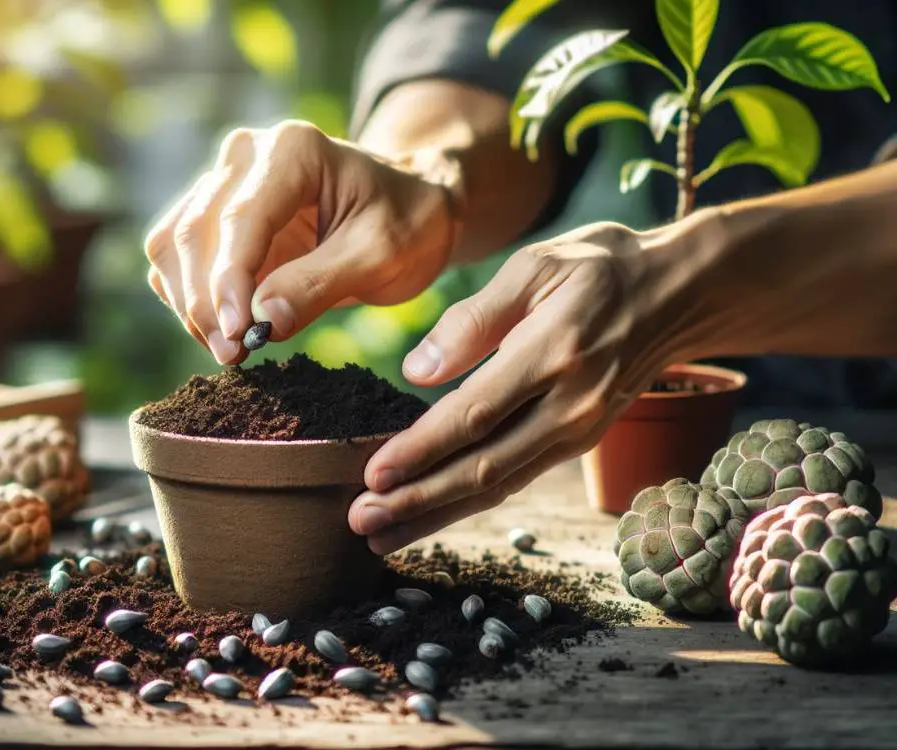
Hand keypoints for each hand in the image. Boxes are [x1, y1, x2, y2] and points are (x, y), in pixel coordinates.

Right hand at [143, 119, 456, 363]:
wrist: (409, 210)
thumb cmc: (405, 224)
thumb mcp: (381, 255)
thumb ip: (320, 284)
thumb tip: (261, 320)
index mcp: (292, 151)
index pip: (240, 218)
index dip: (228, 280)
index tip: (237, 334)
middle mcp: (246, 156)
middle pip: (195, 232)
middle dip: (206, 301)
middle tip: (233, 355)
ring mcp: (223, 184)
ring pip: (173, 245)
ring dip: (190, 304)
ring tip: (229, 351)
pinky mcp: (214, 218)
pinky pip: (176, 259)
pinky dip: (188, 300)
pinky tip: (222, 332)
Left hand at [348, 220, 693, 553]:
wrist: (680, 293)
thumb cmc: (599, 267)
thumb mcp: (536, 264)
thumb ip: (474, 318)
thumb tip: (417, 371)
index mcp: (555, 352)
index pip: (476, 414)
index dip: (422, 450)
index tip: (373, 474)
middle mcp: (571, 404)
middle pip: (484, 467)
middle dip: (418, 501)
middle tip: (361, 522)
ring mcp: (578, 430)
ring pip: (499, 486)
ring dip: (436, 514)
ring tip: (381, 535)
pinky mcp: (577, 443)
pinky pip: (515, 479)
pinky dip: (467, 503)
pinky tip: (427, 515)